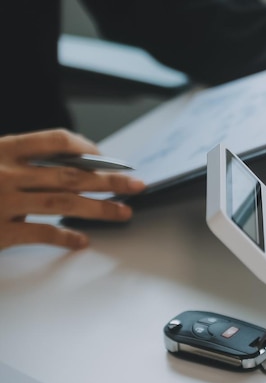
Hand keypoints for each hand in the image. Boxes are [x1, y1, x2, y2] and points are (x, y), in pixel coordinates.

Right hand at [0, 128, 145, 249]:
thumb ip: (22, 164)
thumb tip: (73, 174)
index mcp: (3, 149)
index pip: (57, 141)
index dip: (87, 149)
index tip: (107, 160)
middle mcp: (5, 173)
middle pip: (70, 175)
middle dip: (109, 181)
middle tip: (135, 186)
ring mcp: (2, 202)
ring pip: (63, 203)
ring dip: (99, 208)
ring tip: (123, 212)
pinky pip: (42, 233)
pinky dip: (65, 237)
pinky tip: (82, 240)